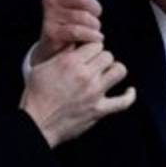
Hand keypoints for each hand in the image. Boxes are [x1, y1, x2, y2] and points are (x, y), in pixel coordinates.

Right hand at [20, 42, 134, 146]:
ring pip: (119, 71)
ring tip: (108, 73)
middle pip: (107, 55)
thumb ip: (61, 54)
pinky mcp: (99, 110)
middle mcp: (85, 75)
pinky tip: (129, 91)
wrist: (36, 122)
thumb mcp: (42, 67)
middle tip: (95, 64)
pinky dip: (129, 96)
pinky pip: (123, 102)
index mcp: (71, 63)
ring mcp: (95, 93)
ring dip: (114, 70)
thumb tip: (73, 44)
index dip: (92, 48)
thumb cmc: (35, 96)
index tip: (88, 53)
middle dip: (102, 57)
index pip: (94, 44)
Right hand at [31, 0, 105, 66]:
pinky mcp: (51, 31)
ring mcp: (49, 15)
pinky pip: (78, 31)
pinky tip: (96, 38)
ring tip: (93, 29)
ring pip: (83, 17)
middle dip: (96, 9)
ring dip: (94, 25)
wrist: (53, 45)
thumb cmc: (69, 19)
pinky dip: (91, 36)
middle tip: (96, 16)